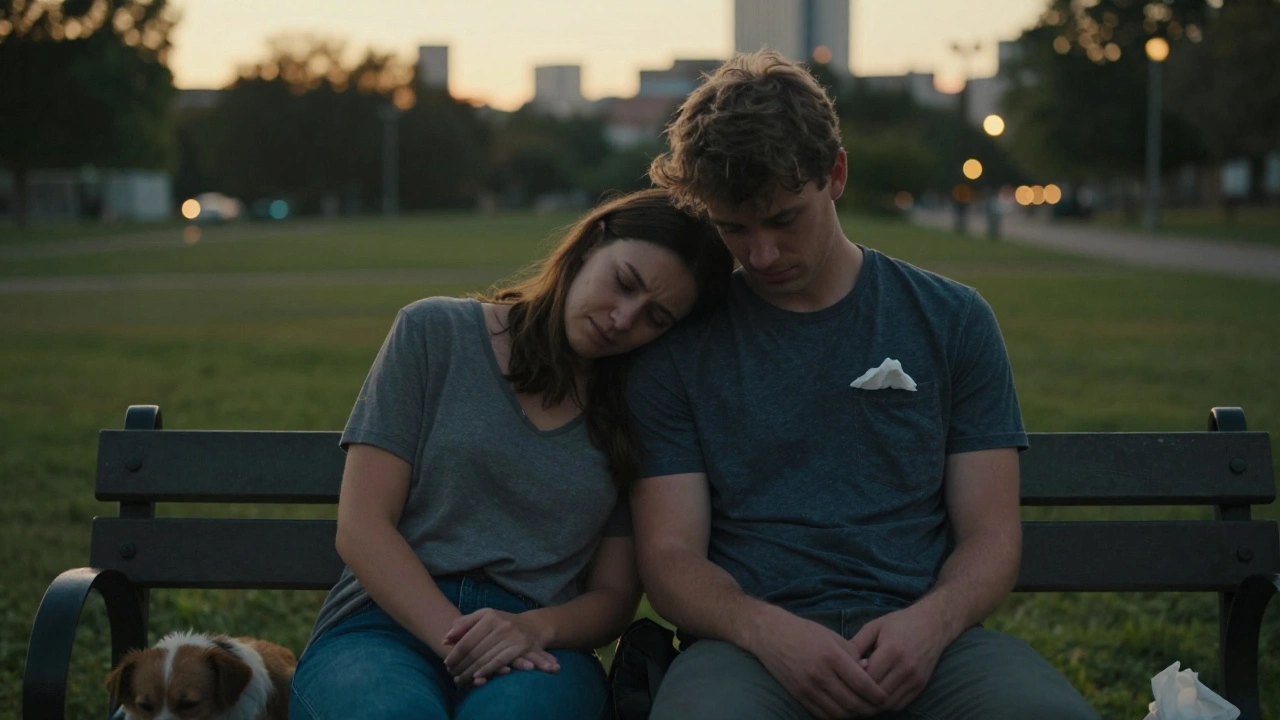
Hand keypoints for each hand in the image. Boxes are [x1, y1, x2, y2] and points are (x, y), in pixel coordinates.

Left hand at [442, 609, 556, 685]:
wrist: (533, 626)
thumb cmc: (503, 622)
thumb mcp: (485, 616)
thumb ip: (464, 624)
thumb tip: (446, 639)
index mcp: (489, 616)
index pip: (467, 639)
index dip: (455, 653)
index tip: (446, 663)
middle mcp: (500, 625)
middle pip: (475, 650)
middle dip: (461, 665)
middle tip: (451, 674)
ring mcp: (511, 636)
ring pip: (485, 658)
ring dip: (471, 671)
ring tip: (460, 679)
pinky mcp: (520, 647)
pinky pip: (499, 661)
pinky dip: (487, 670)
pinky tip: (477, 677)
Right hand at [749, 609, 886, 718]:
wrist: (771, 634)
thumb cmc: (805, 632)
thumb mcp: (833, 636)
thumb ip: (853, 655)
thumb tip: (871, 672)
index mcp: (832, 656)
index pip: (863, 684)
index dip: (878, 695)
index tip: (885, 696)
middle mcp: (819, 674)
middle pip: (853, 703)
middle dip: (869, 709)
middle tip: (877, 707)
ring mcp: (807, 687)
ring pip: (839, 713)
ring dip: (854, 715)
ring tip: (862, 710)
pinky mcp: (798, 695)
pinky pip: (822, 715)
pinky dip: (837, 717)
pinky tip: (844, 711)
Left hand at [846, 605, 950, 710]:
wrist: (933, 624)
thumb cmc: (900, 622)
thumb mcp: (875, 626)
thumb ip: (857, 643)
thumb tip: (839, 662)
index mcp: (892, 650)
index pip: (868, 677)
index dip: (853, 680)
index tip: (845, 676)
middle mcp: (906, 667)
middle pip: (877, 693)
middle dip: (861, 694)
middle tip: (848, 690)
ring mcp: (915, 678)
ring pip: (888, 703)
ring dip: (873, 702)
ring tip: (861, 695)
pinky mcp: (921, 686)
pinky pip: (900, 704)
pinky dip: (886, 704)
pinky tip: (876, 695)